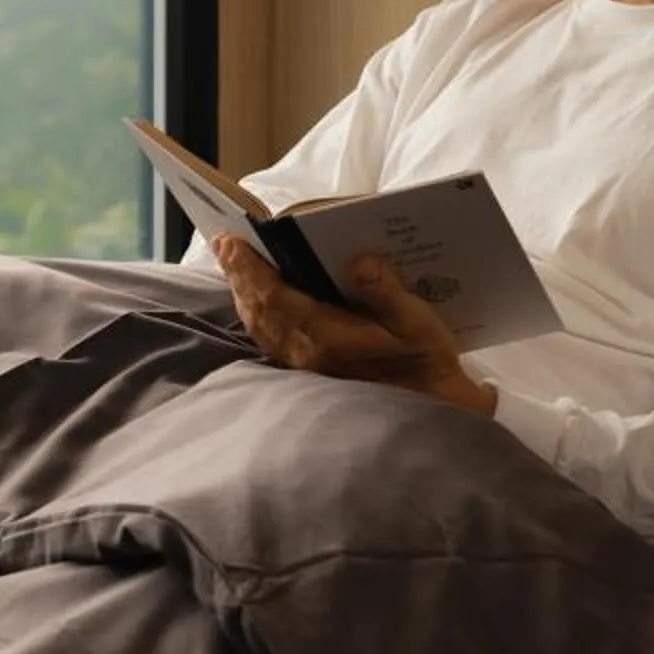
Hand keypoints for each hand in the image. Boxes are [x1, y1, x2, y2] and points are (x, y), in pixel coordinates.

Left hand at [212, 238, 497, 417]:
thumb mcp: (418, 324)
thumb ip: (387, 291)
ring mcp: (305, 367)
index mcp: (330, 338)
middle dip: (239, 274)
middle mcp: (308, 354)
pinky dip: (257, 315)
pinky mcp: (309, 373)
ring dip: (245, 294)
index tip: (231, 241)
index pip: (276, 298)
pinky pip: (269, 340)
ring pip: (261, 327)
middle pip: (259, 310)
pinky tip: (257, 301)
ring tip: (234, 264)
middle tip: (223, 242)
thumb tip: (361, 261)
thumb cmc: (425, 363)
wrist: (430, 413)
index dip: (250, 268)